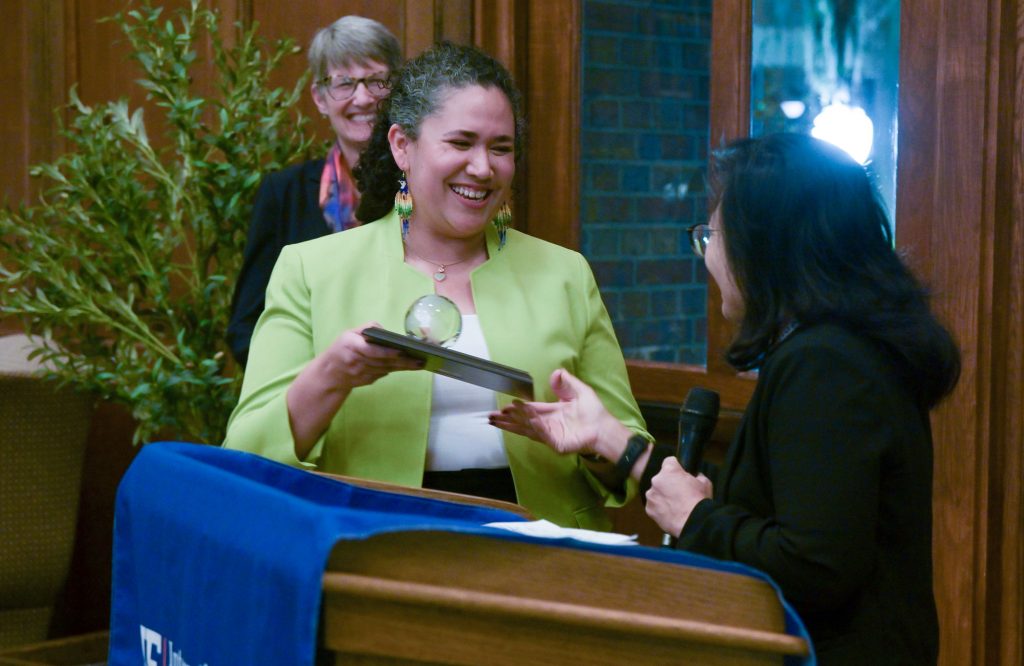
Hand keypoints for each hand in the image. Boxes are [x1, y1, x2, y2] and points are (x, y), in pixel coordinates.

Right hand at [322, 322, 422, 391]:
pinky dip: (395, 369)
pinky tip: (408, 366)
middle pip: (383, 362)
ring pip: (386, 369)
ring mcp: (362, 373)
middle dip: (403, 362)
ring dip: (404, 367)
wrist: (329, 373)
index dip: (387, 352)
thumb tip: (385, 332)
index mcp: (351, 346)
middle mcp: (357, 361)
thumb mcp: (349, 333)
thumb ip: (367, 329)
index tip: (402, 351)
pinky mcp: (367, 381)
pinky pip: (383, 374)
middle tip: (421, 360)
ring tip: (420, 363)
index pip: (371, 351)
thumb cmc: (342, 348)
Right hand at [488, 368, 618, 454]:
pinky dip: (532, 427)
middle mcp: (547, 424)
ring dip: (514, 424)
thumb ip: (566, 383)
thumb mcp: (579, 391)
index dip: (518, 409)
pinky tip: (523, 421)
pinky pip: (541, 434)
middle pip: (523, 422)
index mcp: (551, 412)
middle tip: (492, 417)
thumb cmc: (593, 411)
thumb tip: (555, 372)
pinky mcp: (556, 444)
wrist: (604, 428)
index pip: (530, 410)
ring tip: (499, 420)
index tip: (505, 406)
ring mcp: (550, 435)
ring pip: (527, 429)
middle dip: (508, 420)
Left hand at [644, 457, 712, 537]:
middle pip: (661, 478)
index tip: (680, 474)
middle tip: (679, 493)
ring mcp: (651, 495)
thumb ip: (697, 476)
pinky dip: (660, 508)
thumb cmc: (699, 502)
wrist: (693, 523)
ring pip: (656, 492)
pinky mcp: (649, 508)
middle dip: (669, 483)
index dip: (676, 467)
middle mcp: (656, 480)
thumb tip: (696, 476)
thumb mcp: (705, 483)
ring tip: (675, 506)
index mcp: (669, 470)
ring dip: (663, 496)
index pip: (669, 461)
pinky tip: (670, 513)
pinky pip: (654, 505)